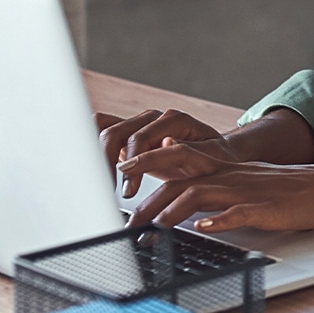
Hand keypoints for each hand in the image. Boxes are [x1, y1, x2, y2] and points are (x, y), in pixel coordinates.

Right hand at [95, 108, 239, 197]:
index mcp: (173, 120)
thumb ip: (187, 149)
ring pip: (104, 128)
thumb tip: (164, 142)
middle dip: (108, 164)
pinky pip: (104, 132)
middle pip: (115, 132)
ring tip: (102, 185)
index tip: (128, 190)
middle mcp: (153, 118)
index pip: (139, 138)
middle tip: (111, 194)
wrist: (219, 154)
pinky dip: (95, 148)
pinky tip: (97, 172)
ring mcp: (140, 124)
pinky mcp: (130, 135)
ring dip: (98, 157)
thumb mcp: (210, 157)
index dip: (131, 165)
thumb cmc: (216, 157)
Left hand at [118, 142, 313, 232]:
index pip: (178, 158)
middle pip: (180, 178)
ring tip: (152, 230)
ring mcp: (246, 191)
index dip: (148, 160)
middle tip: (125, 219)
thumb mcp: (243, 177)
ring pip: (201, 194)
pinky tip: (205, 227)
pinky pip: (239, 212)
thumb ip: (212, 173)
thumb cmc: (285, 187)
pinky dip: (220, 219)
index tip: (121, 167)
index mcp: (223, 167)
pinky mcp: (266, 208)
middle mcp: (230, 175)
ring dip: (172, 211)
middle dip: (149, 197)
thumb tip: (178, 171)